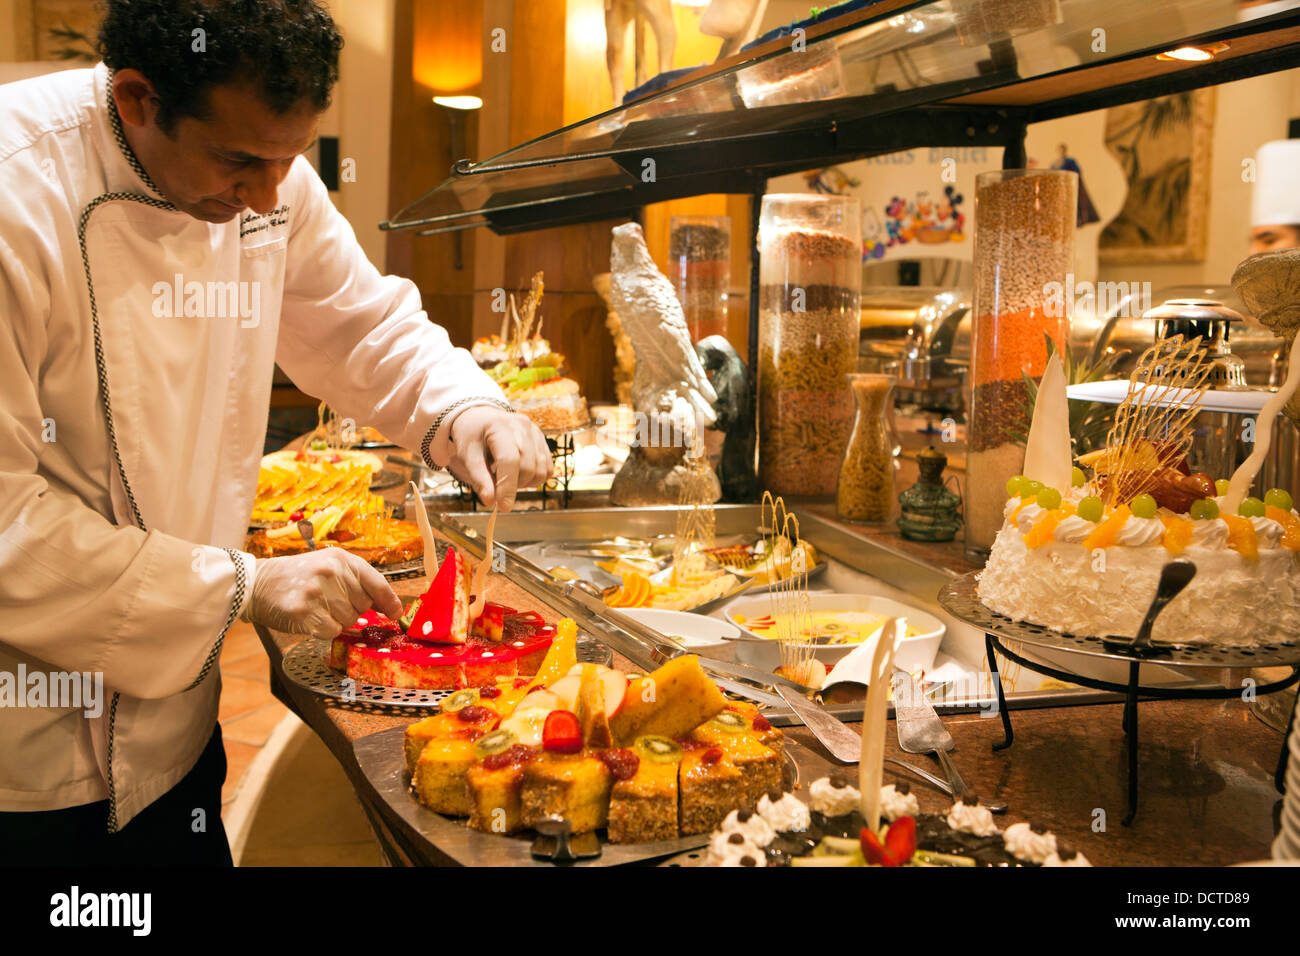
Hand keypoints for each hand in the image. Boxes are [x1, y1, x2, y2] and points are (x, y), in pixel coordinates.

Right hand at [243, 549, 402, 638]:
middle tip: (329, 602)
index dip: (389, 600)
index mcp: (341, 558)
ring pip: (348, 620)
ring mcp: (317, 591)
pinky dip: (323, 630)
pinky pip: (331, 631)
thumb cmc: (297, 577)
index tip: (396, 613)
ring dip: (336, 620)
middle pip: (363, 606)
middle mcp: (331, 572)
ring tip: (317, 608)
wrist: (257, 583)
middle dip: (351, 610)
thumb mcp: (328, 567)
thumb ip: (355, 581)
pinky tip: (310, 618)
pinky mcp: (304, 611)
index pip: (376, 582)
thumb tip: (385, 605)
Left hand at [447, 405, 550, 509]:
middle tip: (496, 481)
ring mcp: (536, 432)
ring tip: (506, 474)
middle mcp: (523, 426)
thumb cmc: (473, 437)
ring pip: (541, 471)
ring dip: (524, 482)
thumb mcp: (467, 456)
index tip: (503, 508)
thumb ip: (479, 478)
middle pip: (527, 468)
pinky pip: (547, 469)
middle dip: (513, 485)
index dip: (507, 487)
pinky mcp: (543, 440)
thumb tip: (491, 502)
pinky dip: (534, 478)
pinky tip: (518, 472)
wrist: (483, 418)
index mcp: (500, 427)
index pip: (509, 460)